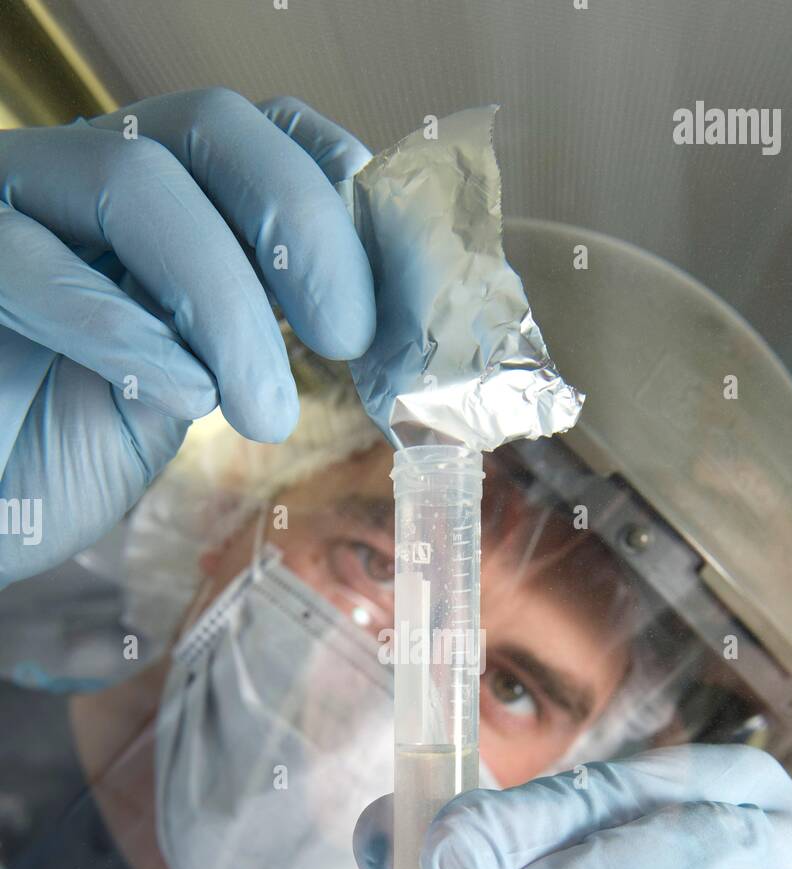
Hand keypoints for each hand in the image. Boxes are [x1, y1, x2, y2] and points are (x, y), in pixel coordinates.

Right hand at [0, 88, 374, 584]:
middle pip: (212, 128)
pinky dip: (120, 324)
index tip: (391, 286)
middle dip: (304, 225)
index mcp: (160, 210)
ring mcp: (21, 208)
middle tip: (348, 335)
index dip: (337, 189)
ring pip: (139, 179)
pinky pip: (32, 254)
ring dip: (227, 301)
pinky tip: (175, 393)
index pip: (260, 140)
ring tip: (262, 410)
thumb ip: (256, 338)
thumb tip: (374, 325)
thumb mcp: (188, 394)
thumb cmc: (60, 454)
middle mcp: (92, 186)